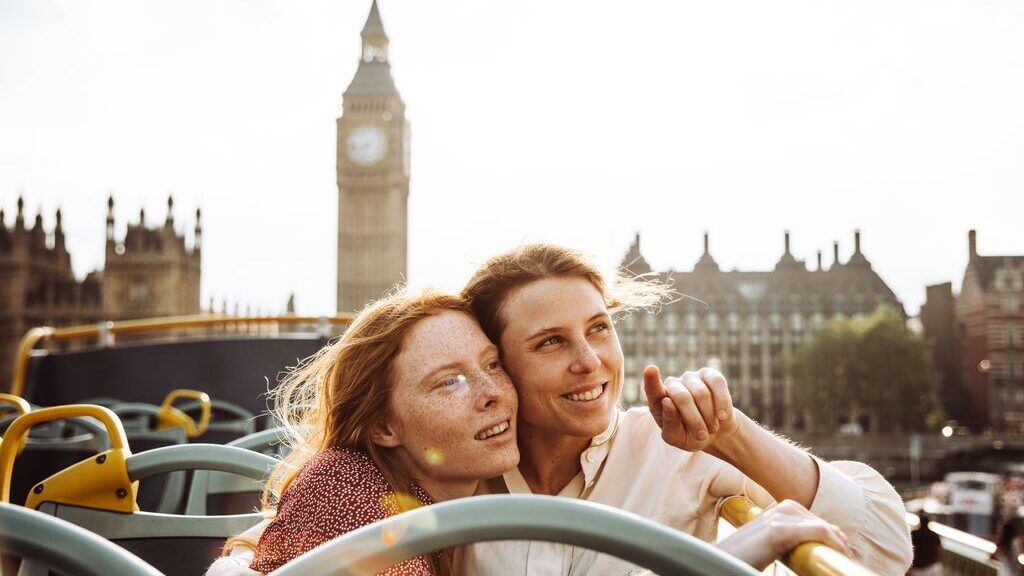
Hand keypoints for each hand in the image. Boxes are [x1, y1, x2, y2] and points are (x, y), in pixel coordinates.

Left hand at [643, 365, 737, 452]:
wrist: (715, 432)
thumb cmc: (690, 435)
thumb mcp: (677, 438)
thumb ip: (669, 424)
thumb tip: (667, 402)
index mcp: (658, 401)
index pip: (652, 389)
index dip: (652, 380)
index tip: (650, 370)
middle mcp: (672, 385)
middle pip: (682, 397)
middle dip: (695, 420)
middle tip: (702, 435)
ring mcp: (690, 377)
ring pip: (701, 394)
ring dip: (709, 416)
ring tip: (712, 428)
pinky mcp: (710, 375)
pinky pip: (717, 384)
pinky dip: (722, 403)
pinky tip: (722, 416)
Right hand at [715, 500, 850, 570]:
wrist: (720, 562)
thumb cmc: (741, 559)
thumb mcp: (765, 548)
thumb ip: (781, 543)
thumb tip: (803, 549)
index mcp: (774, 513)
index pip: (810, 519)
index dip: (828, 533)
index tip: (839, 550)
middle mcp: (777, 511)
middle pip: (817, 521)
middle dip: (834, 536)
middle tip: (843, 554)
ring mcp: (777, 519)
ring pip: (820, 526)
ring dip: (835, 539)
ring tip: (843, 553)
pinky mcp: (778, 531)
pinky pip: (817, 531)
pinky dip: (832, 540)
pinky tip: (839, 551)